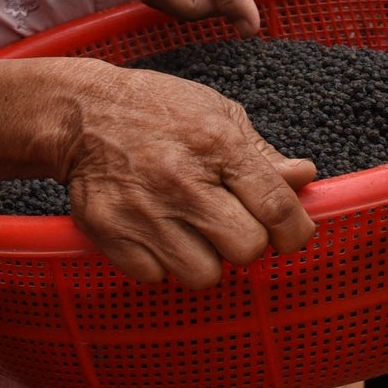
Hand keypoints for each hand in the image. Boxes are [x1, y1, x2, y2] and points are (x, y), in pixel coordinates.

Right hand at [58, 59, 316, 284]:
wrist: (84, 113)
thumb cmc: (159, 109)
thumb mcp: (219, 114)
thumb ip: (262, 154)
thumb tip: (304, 177)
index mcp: (218, 145)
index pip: (275, 206)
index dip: (295, 231)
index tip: (293, 235)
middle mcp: (183, 182)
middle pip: (246, 249)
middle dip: (249, 243)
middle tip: (234, 225)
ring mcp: (144, 212)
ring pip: (203, 275)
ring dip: (206, 260)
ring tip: (194, 231)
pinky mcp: (110, 234)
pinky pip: (155, 278)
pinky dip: (162, 263)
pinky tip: (159, 233)